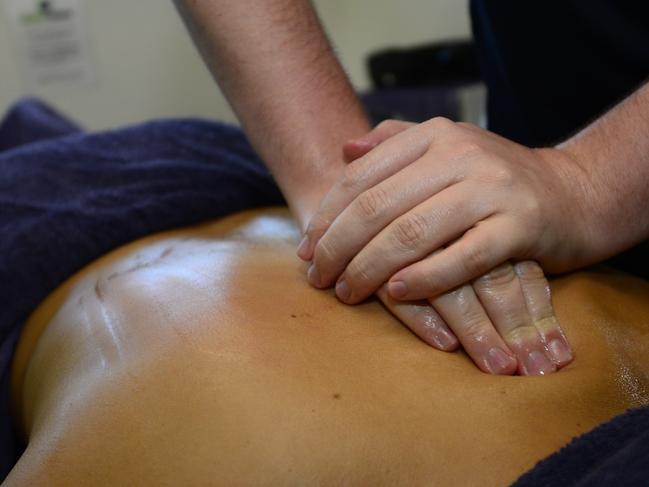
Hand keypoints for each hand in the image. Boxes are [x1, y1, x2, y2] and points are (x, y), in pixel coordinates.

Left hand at [300, 120, 572, 373]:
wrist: (575, 192)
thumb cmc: (497, 178)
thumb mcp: (447, 146)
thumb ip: (396, 142)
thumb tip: (345, 151)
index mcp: (434, 136)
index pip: (361, 177)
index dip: (327, 216)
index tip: (306, 248)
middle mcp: (460, 155)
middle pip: (377, 206)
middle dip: (337, 247)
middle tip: (318, 278)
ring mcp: (492, 189)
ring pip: (411, 233)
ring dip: (369, 268)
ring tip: (347, 292)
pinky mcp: (520, 226)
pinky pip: (461, 258)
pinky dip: (423, 279)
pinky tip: (396, 294)